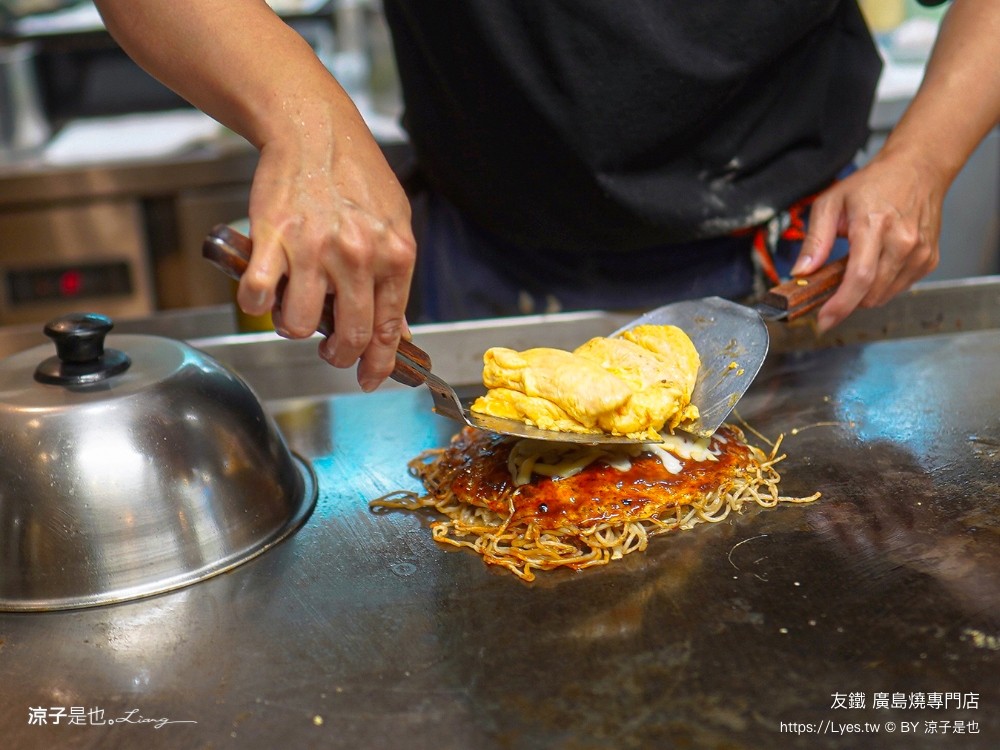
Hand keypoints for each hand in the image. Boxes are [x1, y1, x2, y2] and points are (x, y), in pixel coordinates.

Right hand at [236, 108, 416, 391]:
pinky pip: (256, 297)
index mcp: (394, 255)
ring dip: (292, 327)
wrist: (314, 130)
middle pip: (348, 337)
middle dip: (337, 356)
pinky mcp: (272, 239)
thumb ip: (394, 277)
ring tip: (293, 307)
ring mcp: (314, 249)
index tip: (368, 379)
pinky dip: (255, 303)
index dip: (378, 365)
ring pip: (297, 326)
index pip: (389, 329)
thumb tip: (398, 328)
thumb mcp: (395, 223)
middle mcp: (357, 256)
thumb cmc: (355, 174)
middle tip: (329, 350)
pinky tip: (264, 288)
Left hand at [791, 150, 944, 331]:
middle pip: (871, 294)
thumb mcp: (830, 203)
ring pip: (884, 296)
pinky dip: (882, 286)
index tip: (824, 320)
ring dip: (864, 294)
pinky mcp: (929, 260)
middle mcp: (902, 242)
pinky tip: (877, 264)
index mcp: (874, 225)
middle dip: (846, 301)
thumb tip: (801, 272)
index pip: (859, 277)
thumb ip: (815, 240)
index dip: (840, 305)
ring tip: (856, 266)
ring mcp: (920, 253)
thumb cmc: (873, 184)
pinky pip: (899, 288)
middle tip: (833, 285)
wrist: (918, 170)